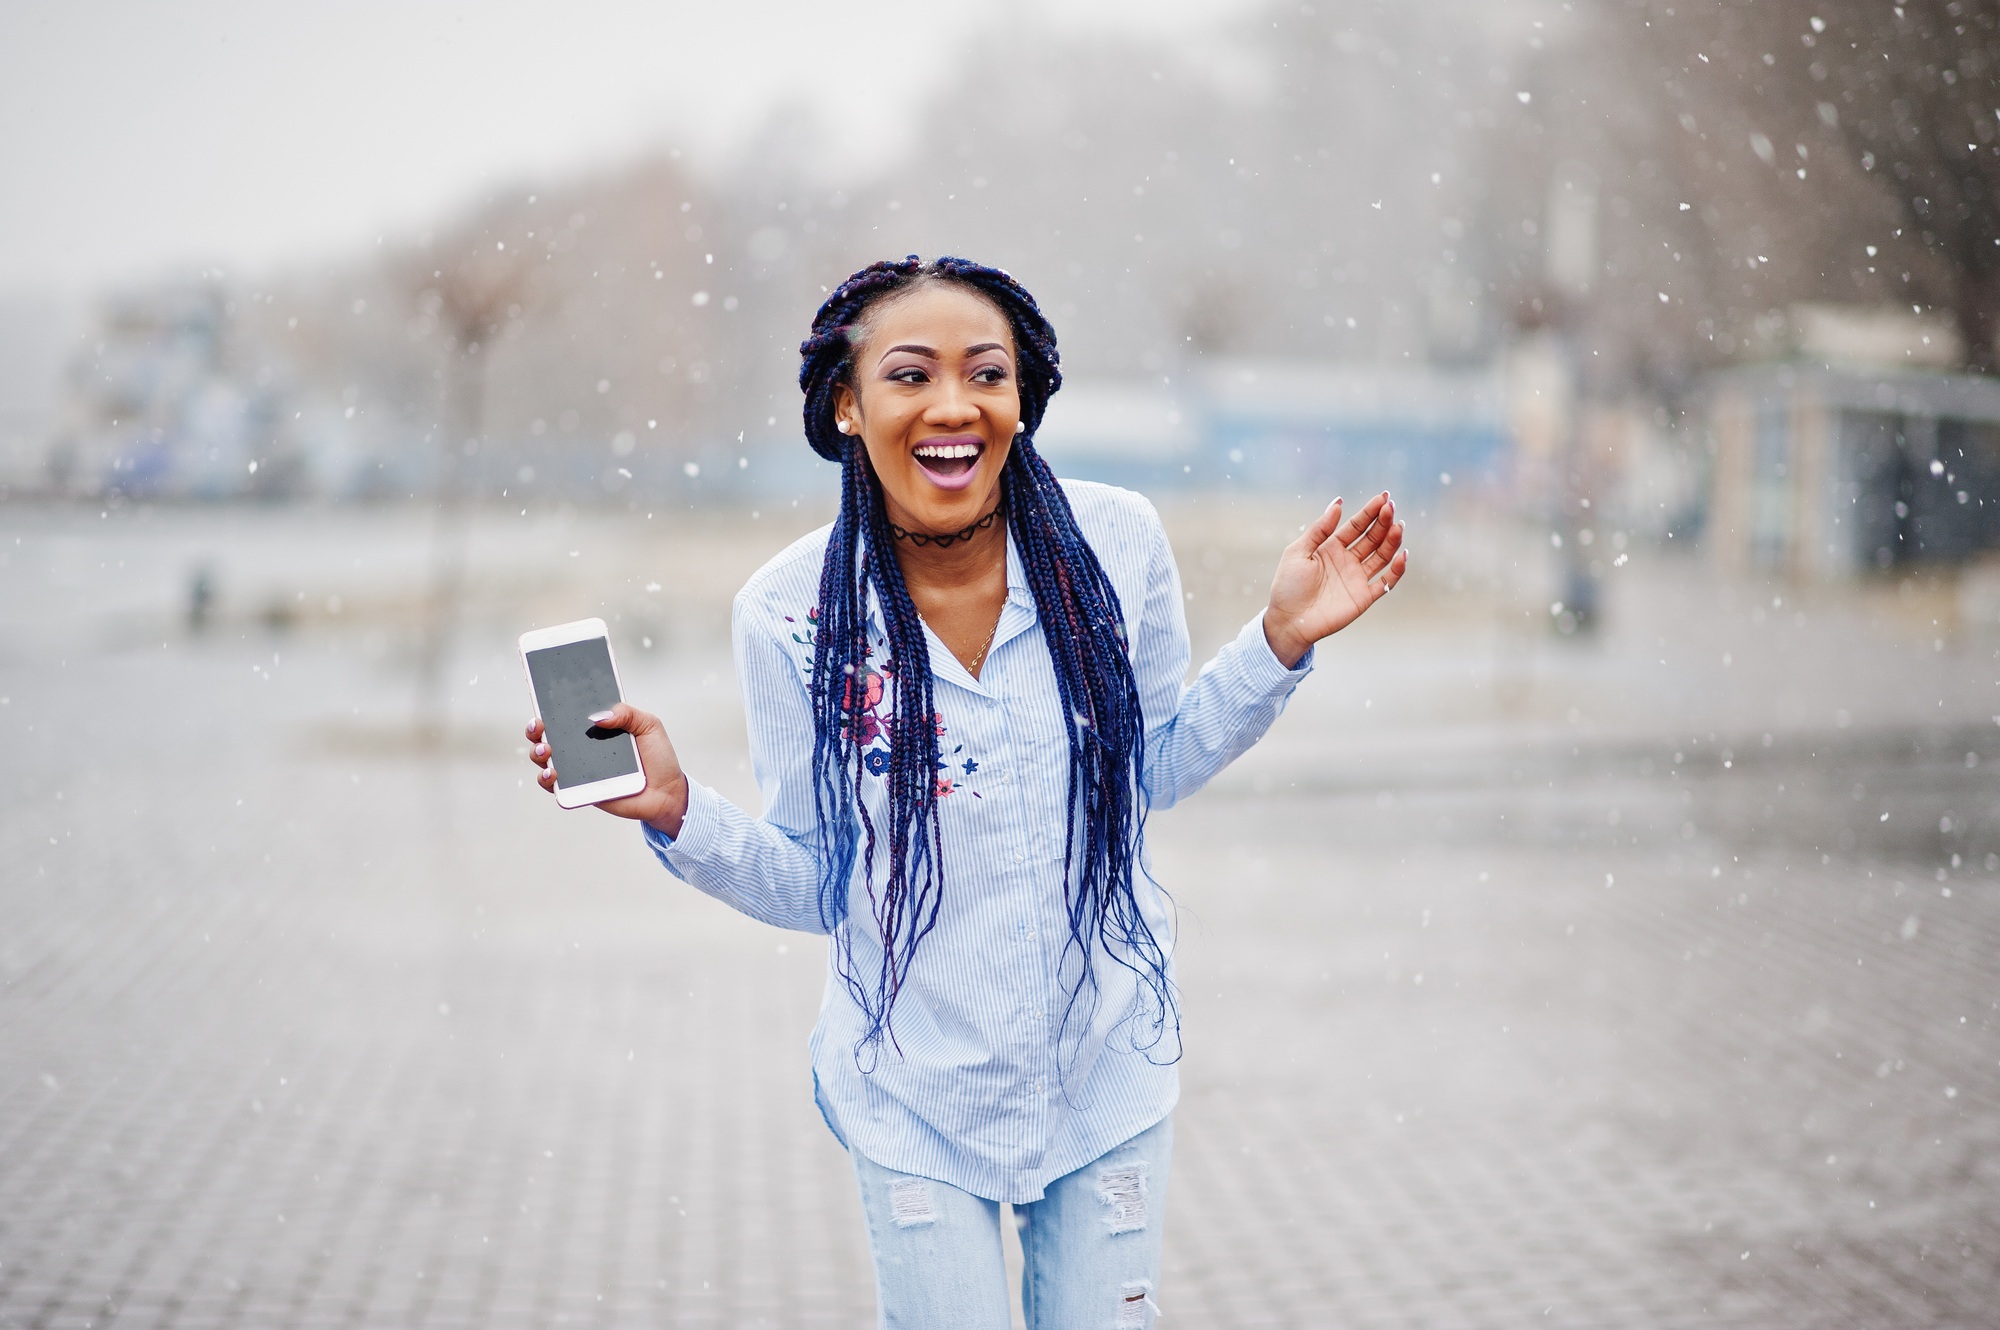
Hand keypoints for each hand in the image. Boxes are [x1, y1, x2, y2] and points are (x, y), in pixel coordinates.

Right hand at [525, 703, 690, 835]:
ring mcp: (579, 769)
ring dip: (537, 753)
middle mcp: (582, 748)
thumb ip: (627, 714)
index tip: (540, 694)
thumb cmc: (658, 757)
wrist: (668, 793)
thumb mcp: (648, 726)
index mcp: (597, 728)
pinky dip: (547, 780)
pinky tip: (552, 774)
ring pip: (545, 760)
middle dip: (535, 728)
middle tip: (538, 724)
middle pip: (548, 735)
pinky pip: (556, 788)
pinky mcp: (581, 790)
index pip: (567, 714)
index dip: (550, 705)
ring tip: (545, 750)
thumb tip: (597, 716)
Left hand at [1261, 492, 1407, 667]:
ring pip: (1382, 556)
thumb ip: (1320, 529)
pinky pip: (1386, 582)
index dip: (1370, 511)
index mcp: (1332, 547)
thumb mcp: (1298, 551)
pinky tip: (1402, 555)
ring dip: (1391, 540)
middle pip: (1372, 537)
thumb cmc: (1288, 586)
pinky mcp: (1364, 597)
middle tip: (1391, 507)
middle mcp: (1348, 560)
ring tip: (1398, 526)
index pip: (1356, 526)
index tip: (1384, 497)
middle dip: (1383, 522)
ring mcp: (1358, 578)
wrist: (1288, 621)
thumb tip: (1339, 503)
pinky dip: (1397, 570)